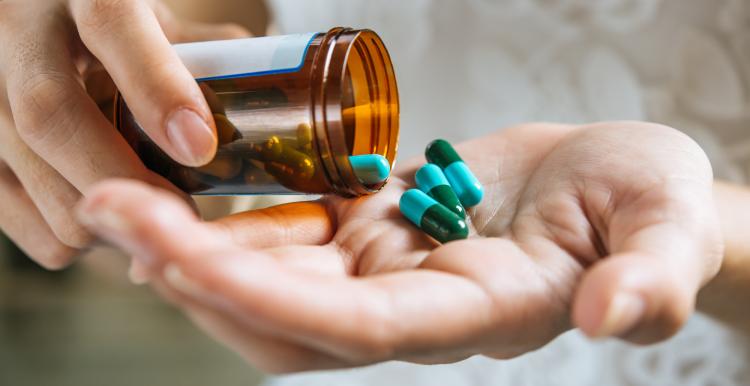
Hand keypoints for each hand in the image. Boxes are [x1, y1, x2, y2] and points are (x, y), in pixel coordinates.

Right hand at [0, 0, 249, 267]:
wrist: (39, 14)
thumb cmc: (108, 16)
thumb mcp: (155, 15)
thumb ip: (203, 51)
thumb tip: (265, 104)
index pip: (110, 22)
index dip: (156, 88)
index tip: (199, 146)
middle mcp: (17, 27)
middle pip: (52, 115)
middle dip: (124, 179)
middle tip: (182, 213)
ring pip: (26, 168)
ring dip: (99, 214)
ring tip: (148, 215)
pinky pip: (7, 209)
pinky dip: (62, 233)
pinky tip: (102, 218)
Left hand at [76, 122, 723, 372]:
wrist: (625, 187)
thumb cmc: (654, 207)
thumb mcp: (670, 234)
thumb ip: (652, 282)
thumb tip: (618, 320)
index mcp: (477, 315)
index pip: (360, 329)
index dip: (272, 300)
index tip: (180, 260)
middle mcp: (416, 305)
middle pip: (289, 312)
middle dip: (196, 269)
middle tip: (109, 208)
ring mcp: (390, 267)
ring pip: (275, 278)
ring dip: (196, 243)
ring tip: (117, 195)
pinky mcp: (379, 227)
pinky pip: (293, 234)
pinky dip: (237, 216)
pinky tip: (185, 184)